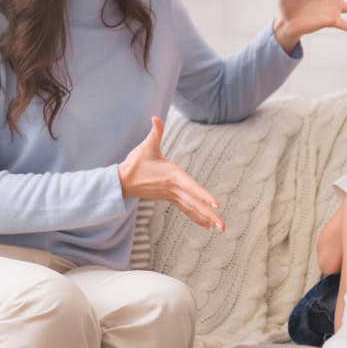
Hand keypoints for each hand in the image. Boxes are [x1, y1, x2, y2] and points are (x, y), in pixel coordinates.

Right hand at [118, 117, 224, 231]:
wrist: (123, 180)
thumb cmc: (136, 162)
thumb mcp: (146, 146)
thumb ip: (155, 132)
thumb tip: (155, 118)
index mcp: (172, 176)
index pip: (191, 186)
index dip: (203, 195)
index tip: (216, 204)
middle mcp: (174, 188)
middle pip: (195, 203)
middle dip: (210, 215)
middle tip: (223, 226)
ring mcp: (173, 196)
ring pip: (192, 209)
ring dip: (207, 219)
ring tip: (221, 229)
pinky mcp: (171, 199)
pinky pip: (187, 210)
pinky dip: (197, 217)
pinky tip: (208, 226)